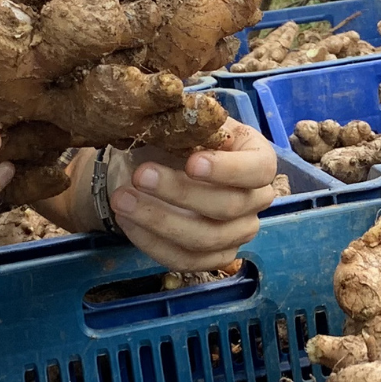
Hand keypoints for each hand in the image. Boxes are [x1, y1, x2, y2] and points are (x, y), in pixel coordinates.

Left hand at [111, 122, 279, 271]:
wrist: (155, 166)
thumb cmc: (178, 140)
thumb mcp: (186, 124)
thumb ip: (190, 125)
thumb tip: (187, 121)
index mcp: (258, 160)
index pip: (258, 170)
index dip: (228, 170)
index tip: (191, 163)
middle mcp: (256, 200)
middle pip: (229, 207)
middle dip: (180, 192)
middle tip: (140, 175)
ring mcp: (238, 233)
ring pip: (206, 239)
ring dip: (159, 220)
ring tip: (122, 199)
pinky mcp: (214, 257)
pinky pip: (186, 261)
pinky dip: (152, 242)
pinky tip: (127, 221)